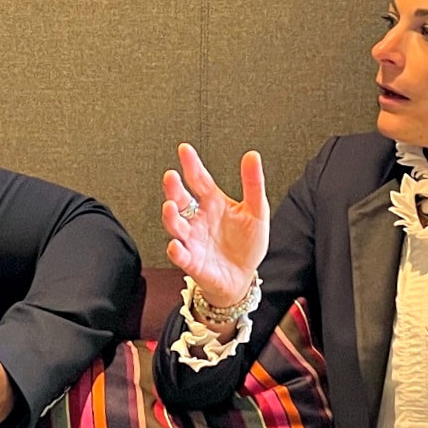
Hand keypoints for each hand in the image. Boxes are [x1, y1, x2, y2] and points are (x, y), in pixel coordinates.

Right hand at [162, 143, 268, 322]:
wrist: (243, 277)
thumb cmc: (246, 244)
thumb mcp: (257, 211)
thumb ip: (253, 184)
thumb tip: (252, 156)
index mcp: (213, 203)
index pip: (200, 180)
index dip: (192, 165)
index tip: (185, 150)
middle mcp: (198, 219)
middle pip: (181, 200)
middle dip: (174, 189)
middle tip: (171, 176)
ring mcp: (193, 240)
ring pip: (176, 226)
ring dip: (171, 217)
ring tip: (170, 207)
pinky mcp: (193, 262)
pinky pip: (181, 255)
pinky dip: (176, 250)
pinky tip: (176, 244)